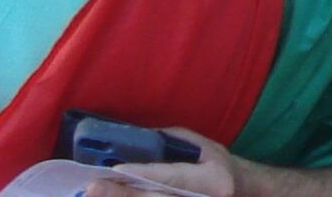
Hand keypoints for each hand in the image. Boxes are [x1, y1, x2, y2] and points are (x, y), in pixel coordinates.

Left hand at [81, 129, 241, 196]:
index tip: (115, 170)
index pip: (172, 177)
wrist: (238, 192)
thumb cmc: (216, 164)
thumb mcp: (199, 146)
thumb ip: (168, 143)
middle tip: (92, 188)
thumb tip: (131, 140)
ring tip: (95, 193)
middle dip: (121, 195)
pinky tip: (111, 196)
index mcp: (211, 181)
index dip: (142, 174)